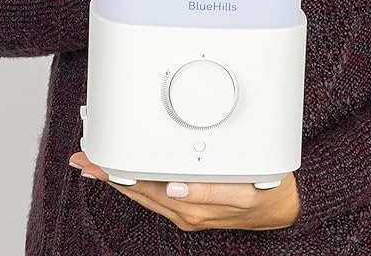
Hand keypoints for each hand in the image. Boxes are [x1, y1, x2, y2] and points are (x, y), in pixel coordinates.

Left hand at [69, 151, 299, 232]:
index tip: (96, 160)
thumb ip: (209, 190)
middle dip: (109, 174)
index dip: (117, 172)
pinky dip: (140, 181)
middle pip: (137, 190)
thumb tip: (175, 187)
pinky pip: (157, 194)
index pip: (143, 187)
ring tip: (99, 165)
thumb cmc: (267, 192)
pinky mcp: (193, 207)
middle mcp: (184, 211)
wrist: (285, 208)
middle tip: (85, 159)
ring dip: (121, 178)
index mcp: (191, 206)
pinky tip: (133, 173)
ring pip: (144, 193)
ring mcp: (187, 211)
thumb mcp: (244, 189)